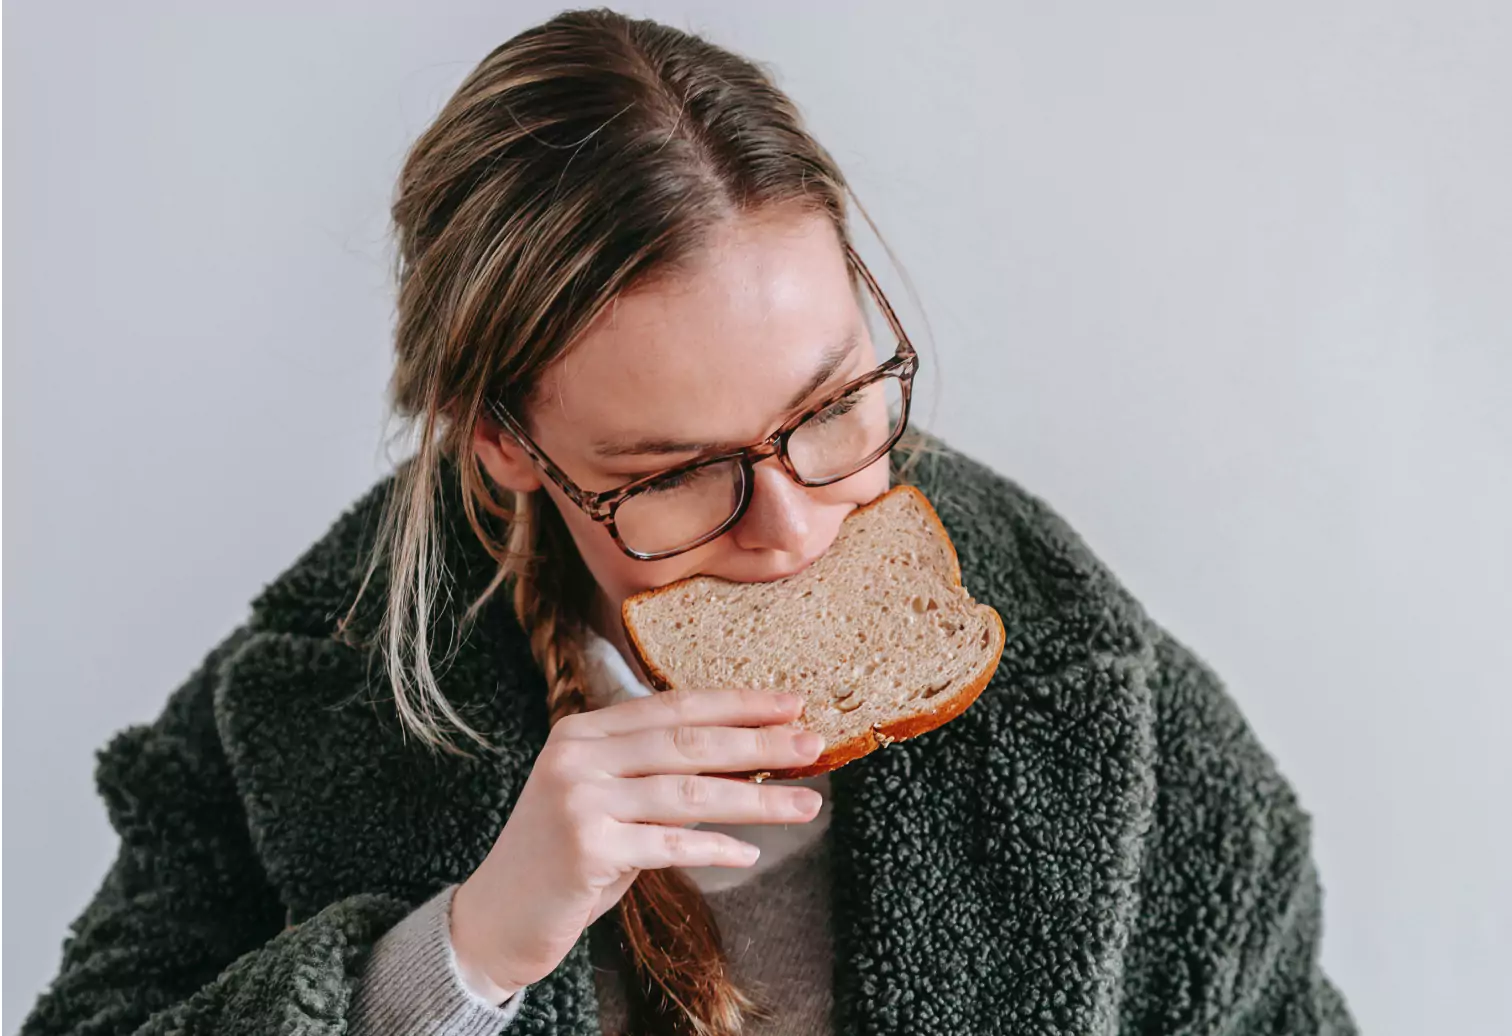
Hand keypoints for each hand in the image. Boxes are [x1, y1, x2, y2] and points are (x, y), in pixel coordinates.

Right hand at [449, 688, 824, 999]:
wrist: (497, 918)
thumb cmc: (564, 858)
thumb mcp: (610, 803)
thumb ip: (663, 778)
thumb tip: (746, 758)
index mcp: (583, 730)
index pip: (675, 706)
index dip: (737, 703)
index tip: (790, 702)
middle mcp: (577, 755)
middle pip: (688, 741)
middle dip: (759, 743)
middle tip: (813, 742)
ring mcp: (579, 799)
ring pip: (690, 792)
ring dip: (758, 800)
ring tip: (807, 805)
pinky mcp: (586, 847)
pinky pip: (670, 844)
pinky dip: (715, 849)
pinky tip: (749, 853)